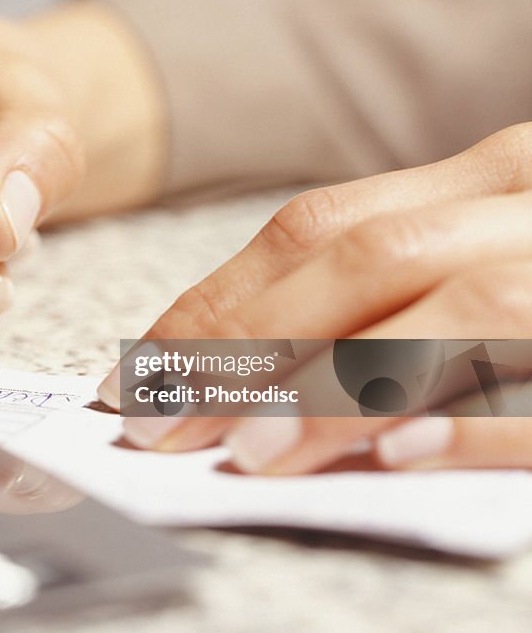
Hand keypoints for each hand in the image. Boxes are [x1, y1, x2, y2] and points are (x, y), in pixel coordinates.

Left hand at [97, 124, 531, 472]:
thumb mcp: (482, 247)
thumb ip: (391, 284)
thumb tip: (246, 361)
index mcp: (484, 178)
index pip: (317, 230)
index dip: (215, 302)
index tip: (139, 373)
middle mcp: (527, 206)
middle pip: (369, 258)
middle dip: (249, 345)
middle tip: (162, 423)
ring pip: (462, 307)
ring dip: (342, 383)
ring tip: (252, 449)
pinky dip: (480, 420)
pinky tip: (400, 453)